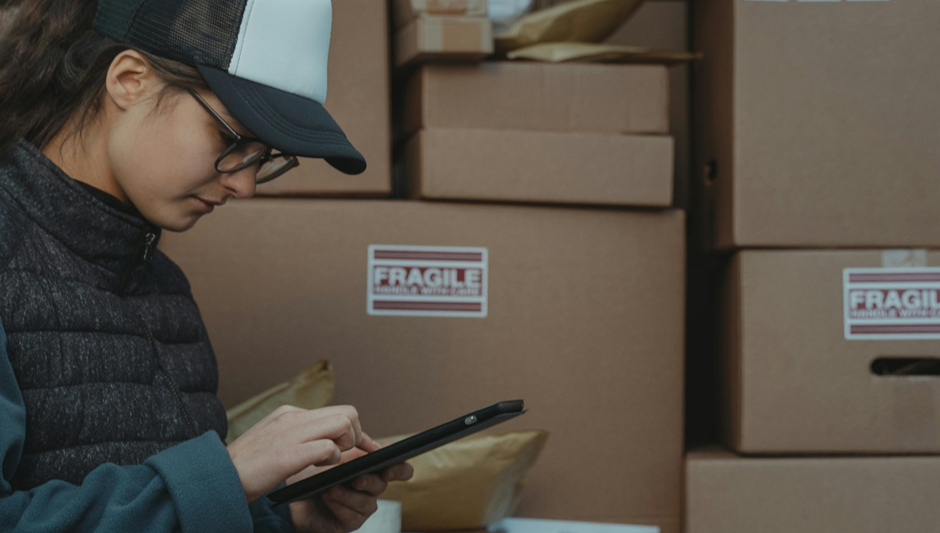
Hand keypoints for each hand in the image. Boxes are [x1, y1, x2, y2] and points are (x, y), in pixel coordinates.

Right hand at [226, 405, 363, 502]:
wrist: (217, 478)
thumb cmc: (248, 467)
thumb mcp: (277, 442)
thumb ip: (300, 436)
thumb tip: (328, 441)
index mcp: (290, 413)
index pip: (339, 411)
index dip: (357, 431)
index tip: (365, 446)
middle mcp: (293, 417)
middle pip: (348, 413)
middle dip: (356, 436)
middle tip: (345, 455)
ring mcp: (290, 433)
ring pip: (343, 424)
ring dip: (345, 445)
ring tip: (328, 461)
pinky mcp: (287, 454)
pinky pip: (328, 448)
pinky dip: (332, 459)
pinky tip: (318, 468)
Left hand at [288, 436, 414, 532]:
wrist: (292, 492)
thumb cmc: (316, 471)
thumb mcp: (336, 454)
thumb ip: (357, 446)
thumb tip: (377, 445)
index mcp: (373, 469)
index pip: (400, 468)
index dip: (400, 469)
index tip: (387, 468)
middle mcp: (371, 488)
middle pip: (382, 485)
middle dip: (369, 481)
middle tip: (356, 479)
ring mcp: (362, 507)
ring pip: (367, 503)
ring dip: (348, 495)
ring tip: (331, 487)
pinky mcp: (350, 522)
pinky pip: (352, 517)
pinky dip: (339, 505)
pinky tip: (327, 497)